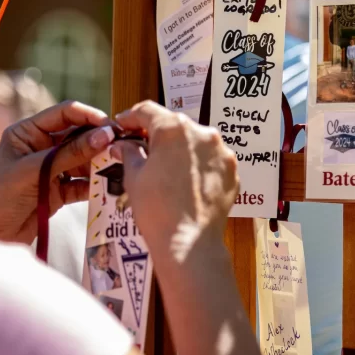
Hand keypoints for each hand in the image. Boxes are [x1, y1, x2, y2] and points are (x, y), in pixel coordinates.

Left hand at [0, 101, 115, 243]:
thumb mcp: (33, 171)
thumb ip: (70, 154)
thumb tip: (105, 135)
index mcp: (27, 132)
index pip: (64, 113)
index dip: (89, 116)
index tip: (111, 126)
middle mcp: (41, 147)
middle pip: (78, 135)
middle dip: (99, 140)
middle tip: (122, 146)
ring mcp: (51, 169)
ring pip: (83, 159)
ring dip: (100, 163)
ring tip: (119, 167)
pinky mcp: (58, 191)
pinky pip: (82, 182)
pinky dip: (95, 184)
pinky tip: (110, 185)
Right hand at [111, 101, 237, 262]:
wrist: (189, 243)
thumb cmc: (156, 209)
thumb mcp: (134, 177)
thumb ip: (129, 153)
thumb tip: (122, 144)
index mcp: (172, 129)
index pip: (147, 111)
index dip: (130, 117)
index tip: (122, 127)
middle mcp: (201, 132)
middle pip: (174, 124)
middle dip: (156, 134)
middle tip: (142, 148)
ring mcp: (220, 151)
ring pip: (195, 141)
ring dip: (180, 149)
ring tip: (167, 168)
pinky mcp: (232, 169)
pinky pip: (211, 159)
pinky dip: (198, 165)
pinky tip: (187, 181)